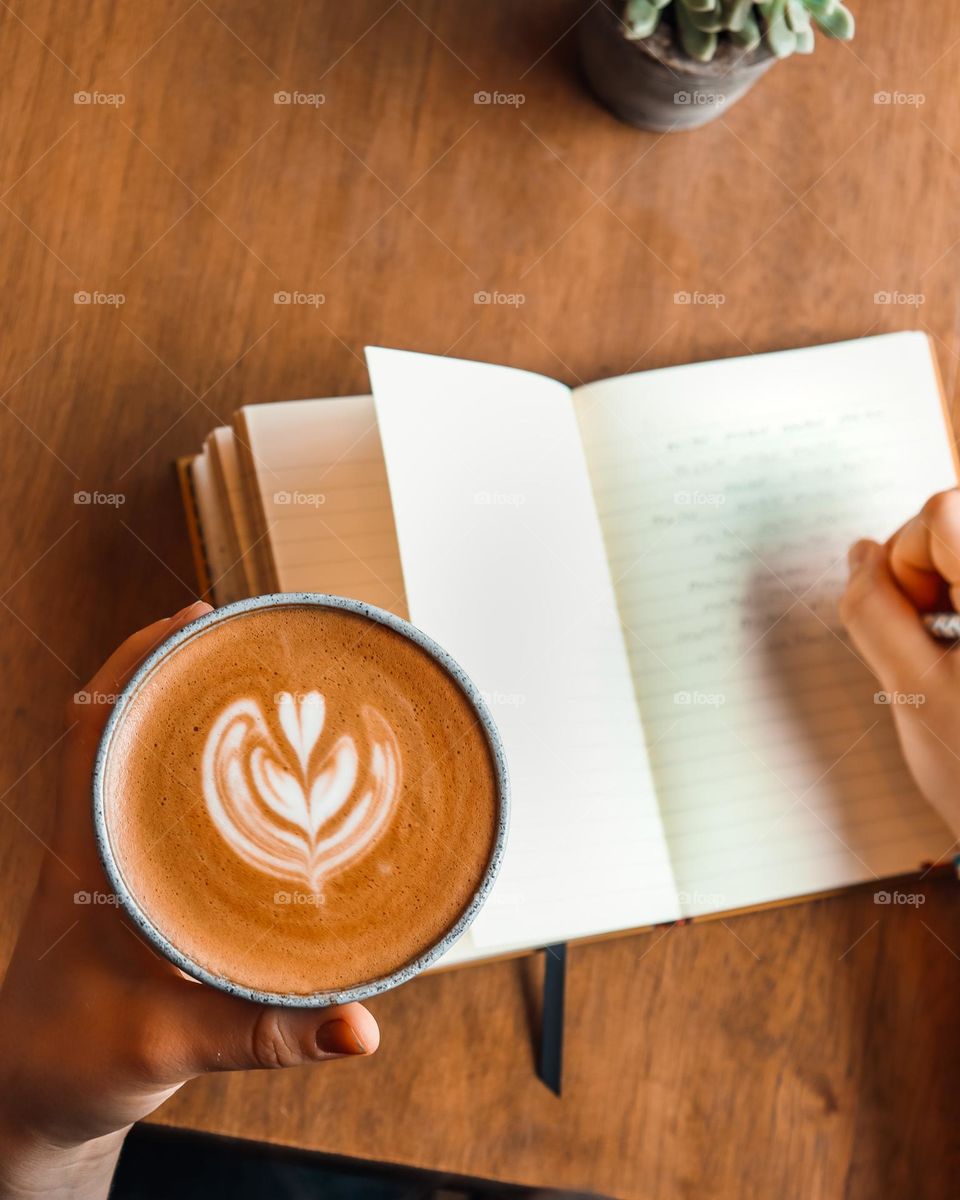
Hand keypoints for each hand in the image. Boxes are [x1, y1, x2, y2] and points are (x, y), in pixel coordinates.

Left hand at [0, 603, 378, 1199]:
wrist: (31, 1097)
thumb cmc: (73, 1062)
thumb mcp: (167, 1047)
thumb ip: (267, 1035)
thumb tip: (361, 1026)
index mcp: (85, 854)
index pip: (94, 724)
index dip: (138, 660)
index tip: (198, 618)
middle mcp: (100, 842)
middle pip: (125, 724)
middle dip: (183, 673)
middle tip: (257, 644)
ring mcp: (119, 861)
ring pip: (148, 764)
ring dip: (196, 720)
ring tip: (267, 691)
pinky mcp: (142, 887)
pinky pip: (171, 811)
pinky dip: (210, 778)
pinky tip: (263, 783)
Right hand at [840, 488, 959, 838]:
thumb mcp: (913, 693)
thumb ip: (872, 613)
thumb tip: (858, 557)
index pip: (941, 512)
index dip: (907, 559)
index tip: (918, 621)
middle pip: (953, 526)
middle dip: (926, 580)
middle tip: (939, 650)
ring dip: (945, 599)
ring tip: (959, 665)